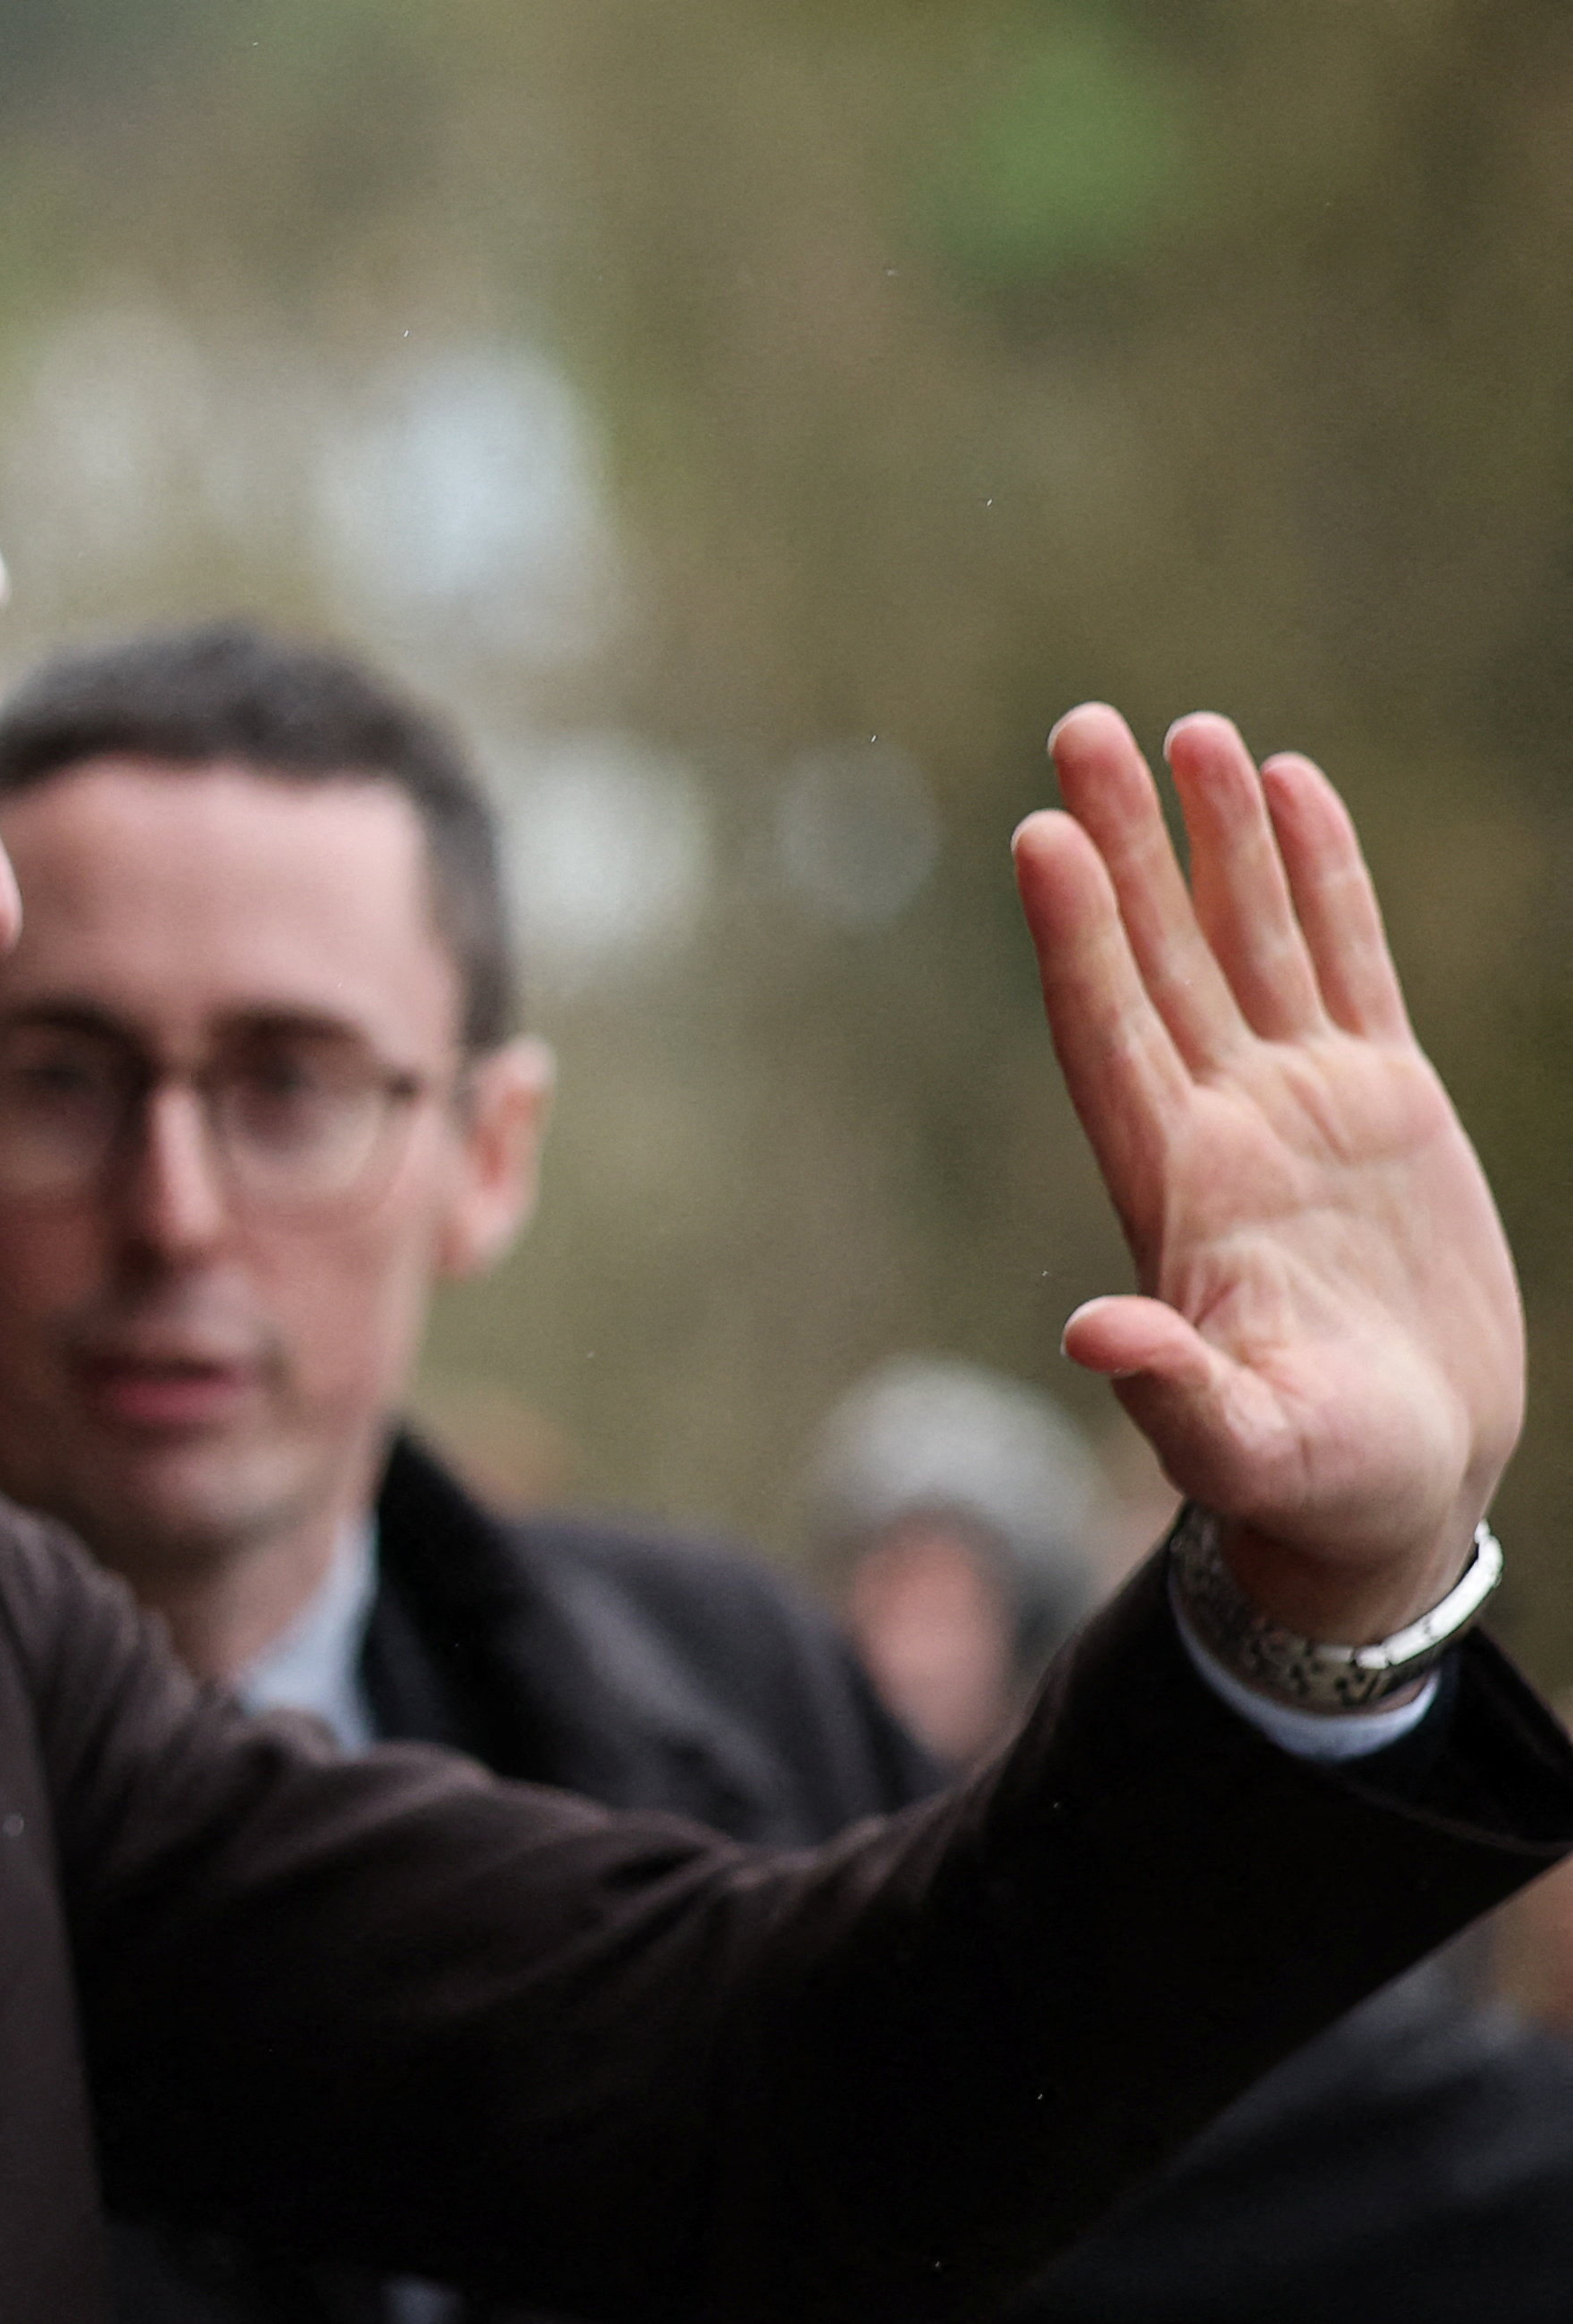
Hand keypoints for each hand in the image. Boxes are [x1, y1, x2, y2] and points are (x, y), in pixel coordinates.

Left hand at [1014, 705, 1521, 1643]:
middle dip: (1124, 842)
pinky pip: (1346, 962)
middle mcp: (1223, 1127)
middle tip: (1081, 725)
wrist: (1392, 1491)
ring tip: (1189, 729)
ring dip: (1214, 838)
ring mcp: (1300, 1107)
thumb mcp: (1246, 1449)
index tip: (1039, 838)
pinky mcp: (1382, 1104)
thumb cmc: (1314, 1488)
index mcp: (1176, 1195)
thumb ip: (1172, 1396)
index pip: (1108, 1036)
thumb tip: (1092, 1337)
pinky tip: (1292, 790)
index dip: (1076, 938)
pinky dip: (1319, 878)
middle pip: (1158, 956)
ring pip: (1248, 939)